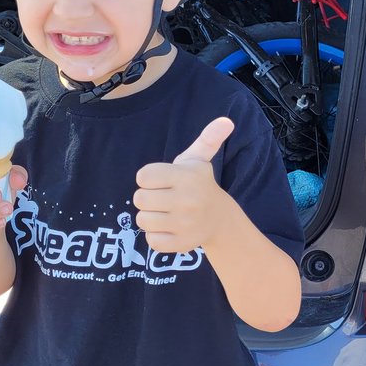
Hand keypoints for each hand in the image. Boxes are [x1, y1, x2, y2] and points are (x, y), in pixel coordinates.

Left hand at [134, 118, 233, 253]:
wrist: (219, 219)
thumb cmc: (199, 184)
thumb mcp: (200, 159)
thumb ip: (208, 138)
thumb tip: (226, 121)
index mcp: (187, 176)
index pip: (142, 177)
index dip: (149, 178)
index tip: (163, 181)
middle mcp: (188, 200)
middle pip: (139, 199)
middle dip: (147, 198)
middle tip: (164, 198)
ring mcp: (185, 224)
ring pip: (143, 221)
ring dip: (150, 217)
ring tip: (166, 213)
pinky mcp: (182, 244)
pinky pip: (151, 241)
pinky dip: (156, 236)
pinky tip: (170, 228)